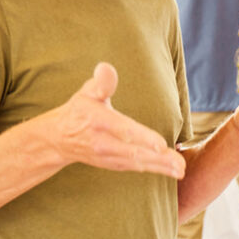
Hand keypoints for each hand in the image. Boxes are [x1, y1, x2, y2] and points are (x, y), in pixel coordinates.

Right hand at [46, 63, 185, 178]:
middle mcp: (103, 143)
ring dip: (160, 168)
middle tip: (180, 164)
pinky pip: (135, 168)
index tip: (161, 145)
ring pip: (137, 163)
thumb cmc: (79, 111)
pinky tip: (171, 171)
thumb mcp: (87, 92)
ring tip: (180, 170)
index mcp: (99, 121)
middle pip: (134, 152)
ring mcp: (108, 156)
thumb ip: (101, 82)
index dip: (143, 138)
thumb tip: (106, 68)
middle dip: (158, 159)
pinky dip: (153, 170)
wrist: (59, 138)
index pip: (124, 130)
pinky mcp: (113, 164)